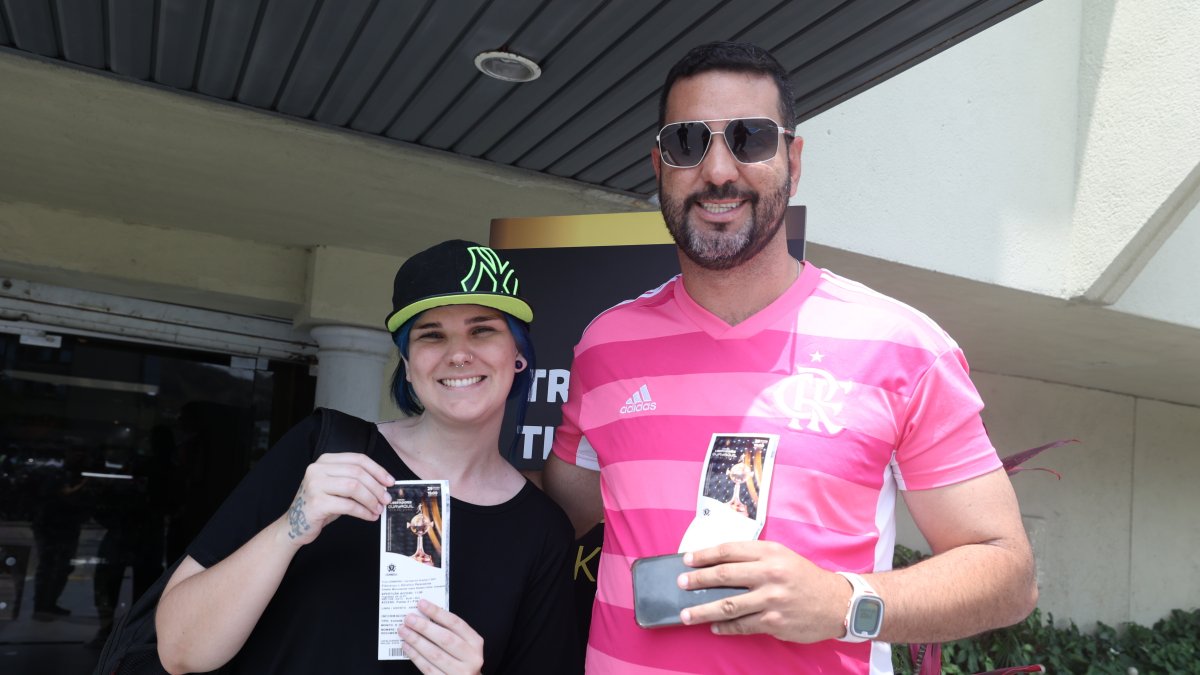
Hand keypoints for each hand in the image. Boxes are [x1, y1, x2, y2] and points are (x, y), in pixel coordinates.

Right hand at [278, 452, 393, 545]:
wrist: (295, 525)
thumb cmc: (321, 505)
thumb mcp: (337, 487)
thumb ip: (355, 480)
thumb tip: (384, 485)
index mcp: (325, 460)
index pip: (358, 459)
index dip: (377, 470)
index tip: (390, 482)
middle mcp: (318, 469)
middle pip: (357, 473)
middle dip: (376, 487)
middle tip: (387, 499)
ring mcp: (315, 485)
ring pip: (354, 487)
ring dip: (371, 499)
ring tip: (378, 509)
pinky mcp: (316, 503)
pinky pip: (348, 505)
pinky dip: (363, 511)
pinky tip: (370, 516)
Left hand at [398, 599, 483, 674]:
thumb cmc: (463, 660)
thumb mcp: (465, 644)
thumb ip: (450, 631)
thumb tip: (426, 616)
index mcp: (475, 643)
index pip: (456, 623)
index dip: (437, 612)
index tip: (422, 604)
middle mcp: (470, 658)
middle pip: (445, 639)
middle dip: (424, 627)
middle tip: (409, 619)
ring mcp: (459, 672)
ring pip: (434, 654)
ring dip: (416, 641)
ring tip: (404, 631)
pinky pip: (427, 668)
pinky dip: (415, 656)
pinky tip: (407, 647)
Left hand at [676, 540, 848, 643]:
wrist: (837, 602)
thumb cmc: (805, 577)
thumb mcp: (782, 557)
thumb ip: (754, 558)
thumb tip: (719, 565)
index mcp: (770, 553)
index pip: (729, 550)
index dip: (704, 555)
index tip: (686, 560)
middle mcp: (769, 573)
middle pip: (724, 575)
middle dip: (698, 580)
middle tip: (680, 584)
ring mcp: (771, 599)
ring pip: (729, 604)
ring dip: (703, 610)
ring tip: (686, 614)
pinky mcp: (774, 621)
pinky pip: (743, 625)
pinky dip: (725, 627)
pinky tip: (714, 627)